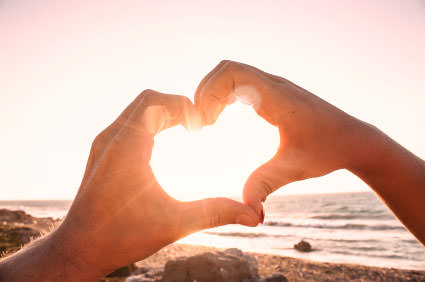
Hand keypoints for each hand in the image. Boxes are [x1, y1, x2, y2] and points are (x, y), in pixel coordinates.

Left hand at [0, 90, 258, 281]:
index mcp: (127, 146)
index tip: (202, 122)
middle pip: (147, 100)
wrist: (79, 249)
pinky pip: (128, 124)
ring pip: (136, 111)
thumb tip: (254, 215)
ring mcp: (104, 145)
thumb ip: (216, 214)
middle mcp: (111, 139)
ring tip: (186, 127)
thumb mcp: (175, 223)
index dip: (183, 105)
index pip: (156, 101)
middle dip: (176, 106)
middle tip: (197, 123)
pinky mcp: (102, 154)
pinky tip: (164, 142)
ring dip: (162, 113)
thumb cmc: (121, 236)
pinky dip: (149, 124)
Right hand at [195, 60, 424, 244]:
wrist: (352, 140)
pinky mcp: (273, 92)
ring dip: (213, 93)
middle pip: (226, 69)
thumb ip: (265, 185)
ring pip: (231, 73)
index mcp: (277, 98)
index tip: (206, 124)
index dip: (209, 93)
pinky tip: (220, 118)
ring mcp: (274, 86)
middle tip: (201, 125)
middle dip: (205, 92)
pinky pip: (240, 82)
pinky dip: (222, 95)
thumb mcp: (293, 169)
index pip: (233, 73)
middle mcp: (274, 85)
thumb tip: (247, 212)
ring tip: (207, 122)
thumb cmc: (327, 150)